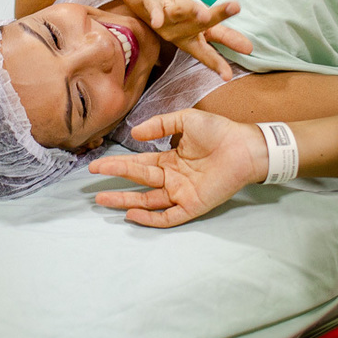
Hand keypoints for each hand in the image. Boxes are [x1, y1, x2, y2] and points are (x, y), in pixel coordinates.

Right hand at [89, 109, 267, 227]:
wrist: (244, 146)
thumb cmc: (219, 131)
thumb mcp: (185, 120)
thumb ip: (160, 125)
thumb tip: (135, 134)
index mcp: (170, 160)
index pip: (138, 164)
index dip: (117, 164)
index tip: (97, 164)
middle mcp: (172, 178)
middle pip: (138, 182)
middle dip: (115, 180)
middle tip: (92, 179)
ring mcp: (181, 193)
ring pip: (147, 201)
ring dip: (124, 201)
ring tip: (102, 199)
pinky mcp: (192, 205)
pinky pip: (167, 216)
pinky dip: (149, 217)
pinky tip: (132, 214)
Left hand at [123, 0, 252, 80]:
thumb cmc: (175, 11)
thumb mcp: (202, 24)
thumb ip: (223, 35)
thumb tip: (249, 49)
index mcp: (192, 37)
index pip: (207, 52)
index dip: (217, 64)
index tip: (228, 76)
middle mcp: (179, 32)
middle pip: (201, 27)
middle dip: (216, 28)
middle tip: (231, 36)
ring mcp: (165, 19)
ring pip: (182, 15)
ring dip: (192, 15)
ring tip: (204, 14)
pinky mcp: (152, 5)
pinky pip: (155, 10)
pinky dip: (157, 15)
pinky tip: (158, 21)